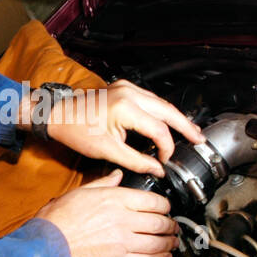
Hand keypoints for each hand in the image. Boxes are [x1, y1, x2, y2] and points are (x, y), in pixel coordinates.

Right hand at [35, 170, 178, 256]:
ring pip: (157, 243)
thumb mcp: (80, 192)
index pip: (153, 201)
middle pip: (159, 222)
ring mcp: (122, 242)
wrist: (46, 247)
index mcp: (115, 200)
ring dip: (169, 244)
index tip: (166, 209)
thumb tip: (117, 176)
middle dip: (170, 225)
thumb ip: (103, 183)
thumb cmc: (57, 220)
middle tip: (173, 227)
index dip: (164, 206)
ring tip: (172, 243)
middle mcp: (122, 220)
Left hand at [41, 79, 204, 176]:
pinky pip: (150, 99)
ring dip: (175, 118)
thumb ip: (136, 161)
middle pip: (168, 110)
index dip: (166, 148)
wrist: (57, 114)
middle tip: (200, 139)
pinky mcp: (124, 87)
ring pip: (161, 102)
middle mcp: (130, 93)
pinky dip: (162, 111)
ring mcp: (127, 87)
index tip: (165, 161)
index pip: (159, 130)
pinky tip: (169, 120)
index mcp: (126, 108)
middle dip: (186, 126)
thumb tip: (157, 169)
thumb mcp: (107, 151)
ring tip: (190, 131)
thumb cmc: (76, 130)